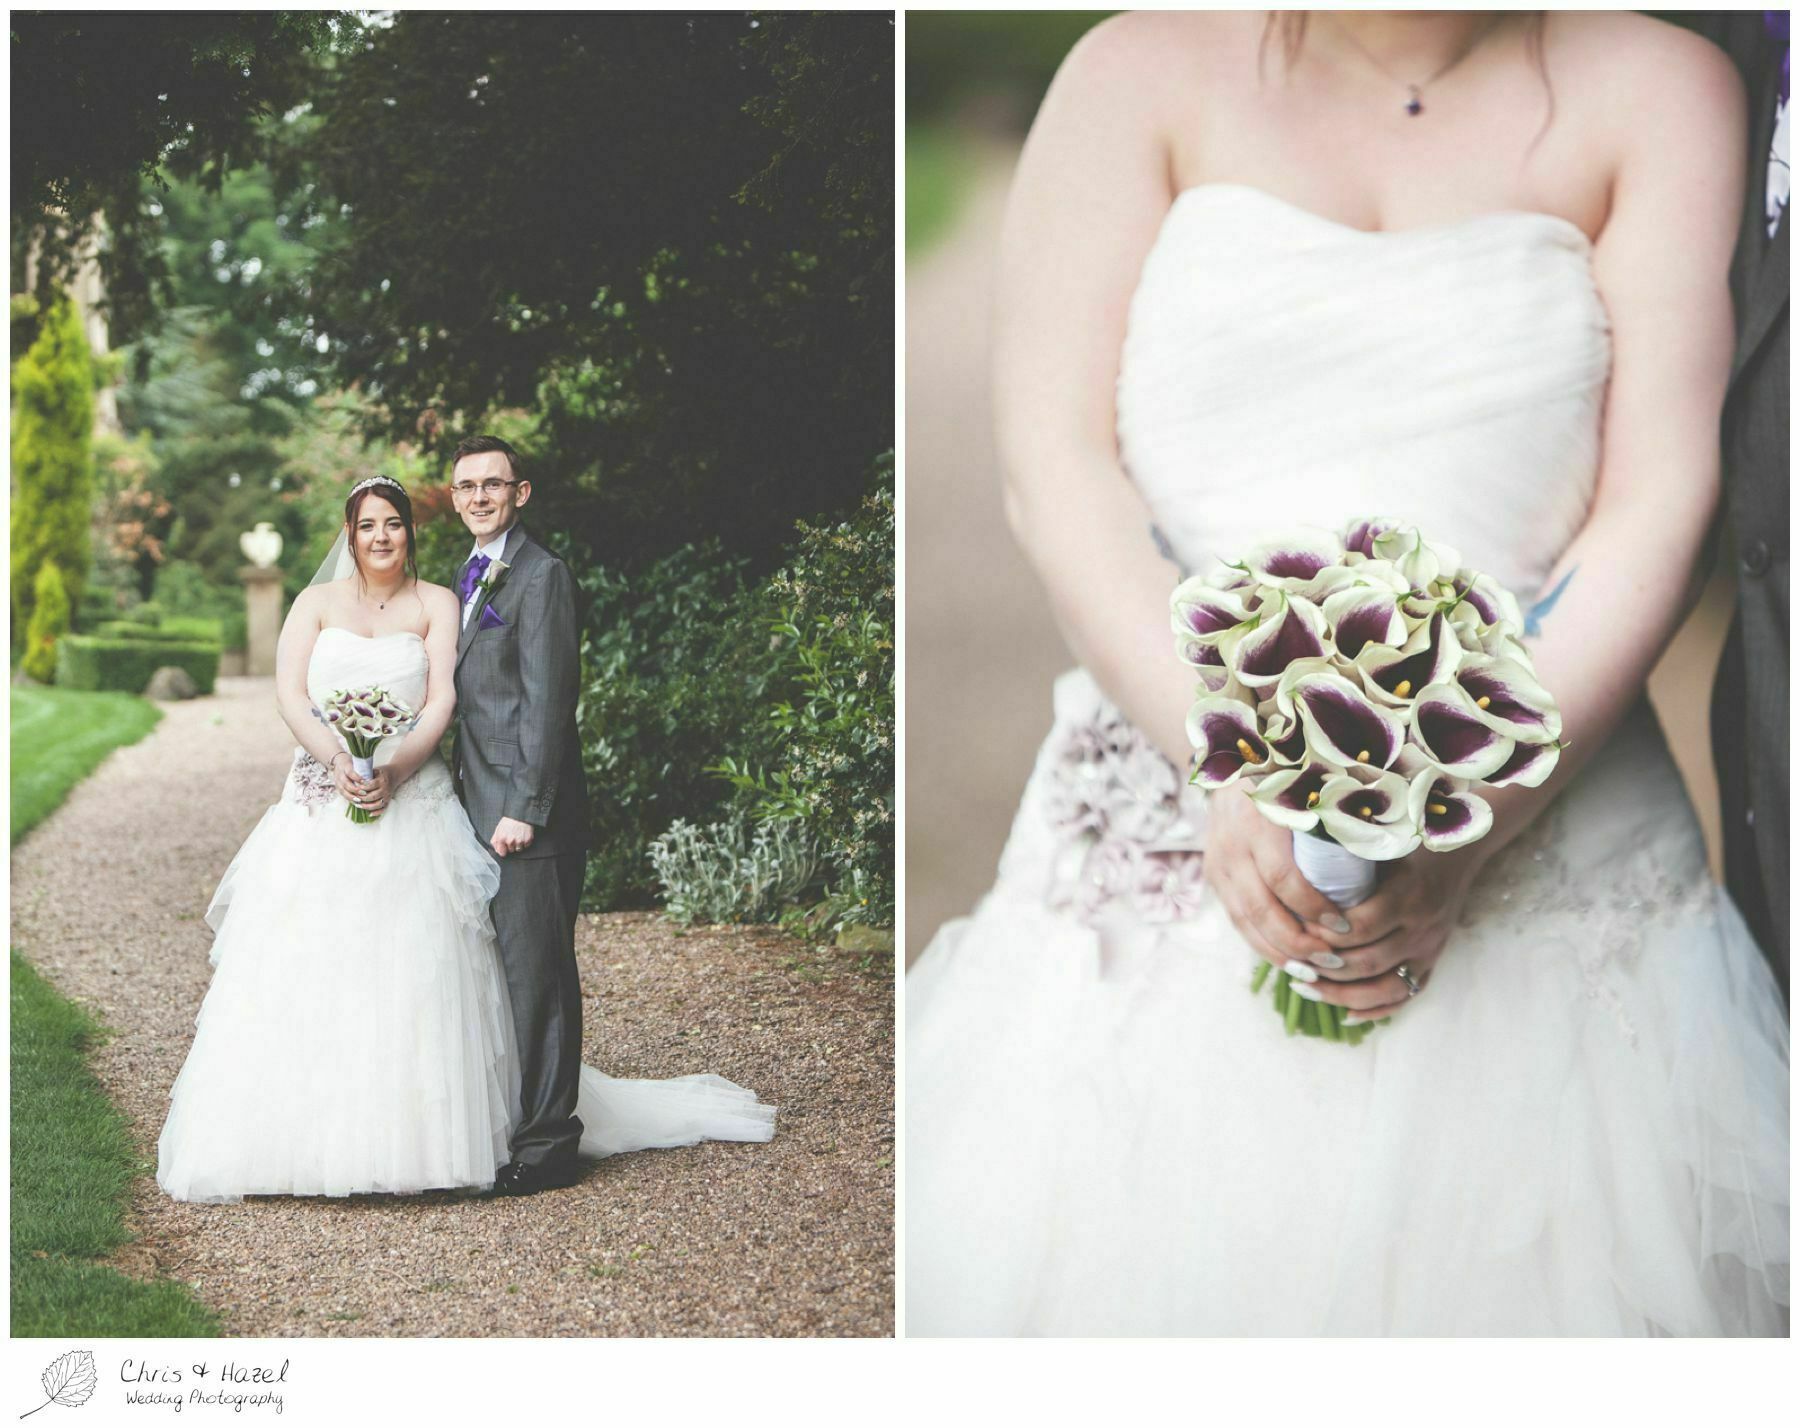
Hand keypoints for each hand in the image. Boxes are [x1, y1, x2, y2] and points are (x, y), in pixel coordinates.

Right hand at [329, 754, 371, 806]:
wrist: (339, 761)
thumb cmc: (351, 762)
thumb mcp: (356, 762)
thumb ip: (363, 768)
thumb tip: (373, 775)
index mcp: (345, 767)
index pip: (350, 773)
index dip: (357, 778)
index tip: (364, 781)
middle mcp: (340, 775)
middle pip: (346, 784)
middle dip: (355, 790)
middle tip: (364, 793)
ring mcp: (338, 782)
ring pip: (343, 791)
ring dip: (352, 797)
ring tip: (360, 800)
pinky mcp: (338, 788)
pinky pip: (343, 795)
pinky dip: (350, 799)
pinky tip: (356, 802)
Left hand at [358, 766, 393, 818]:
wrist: (394, 775)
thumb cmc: (382, 773)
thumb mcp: (375, 770)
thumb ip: (367, 774)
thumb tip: (356, 780)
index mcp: (382, 781)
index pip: (371, 785)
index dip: (362, 787)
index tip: (356, 787)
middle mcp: (385, 789)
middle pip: (372, 796)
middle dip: (362, 798)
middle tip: (354, 798)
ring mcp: (387, 796)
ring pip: (377, 804)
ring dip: (367, 806)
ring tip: (359, 805)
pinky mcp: (388, 801)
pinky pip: (383, 809)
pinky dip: (377, 812)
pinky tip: (369, 814)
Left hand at [490, 815, 535, 857]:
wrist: (520, 814)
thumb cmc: (509, 821)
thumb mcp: (498, 829)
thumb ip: (495, 841)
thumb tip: (496, 849)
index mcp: (501, 838)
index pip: (502, 853)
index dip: (503, 850)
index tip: (505, 848)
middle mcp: (510, 841)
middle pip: (511, 850)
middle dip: (511, 845)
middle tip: (512, 837)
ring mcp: (519, 841)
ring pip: (519, 849)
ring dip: (518, 844)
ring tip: (518, 835)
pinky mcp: (527, 839)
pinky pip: (526, 845)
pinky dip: (525, 841)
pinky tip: (523, 835)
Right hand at [1203, 786, 1346, 971]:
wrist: (1229, 768)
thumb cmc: (1284, 779)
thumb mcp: (1306, 790)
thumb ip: (1333, 815)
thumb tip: (1380, 845)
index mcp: (1257, 823)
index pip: (1283, 878)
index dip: (1313, 907)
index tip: (1344, 927)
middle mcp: (1231, 846)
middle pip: (1260, 908)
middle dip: (1297, 941)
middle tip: (1331, 961)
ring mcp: (1218, 864)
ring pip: (1244, 921)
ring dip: (1278, 951)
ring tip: (1310, 972)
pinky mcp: (1214, 877)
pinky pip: (1236, 920)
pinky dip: (1261, 944)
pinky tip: (1287, 961)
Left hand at [1291, 844, 1484, 1021]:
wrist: (1456, 853)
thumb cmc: (1404, 845)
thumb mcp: (1379, 845)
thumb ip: (1346, 859)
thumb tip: (1295, 870)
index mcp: (1407, 895)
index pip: (1361, 928)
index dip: (1325, 936)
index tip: (1295, 932)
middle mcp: (1421, 928)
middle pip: (1368, 962)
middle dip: (1325, 969)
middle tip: (1292, 965)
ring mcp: (1429, 951)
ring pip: (1384, 988)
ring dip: (1340, 995)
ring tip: (1305, 987)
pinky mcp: (1431, 964)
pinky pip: (1404, 998)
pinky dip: (1374, 1010)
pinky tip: (1343, 1013)